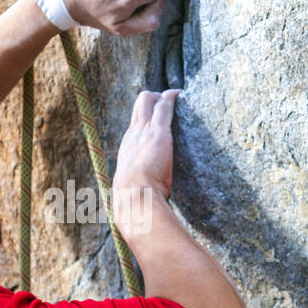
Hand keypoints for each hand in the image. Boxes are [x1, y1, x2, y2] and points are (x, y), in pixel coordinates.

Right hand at [112, 89, 180, 235]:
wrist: (134, 200)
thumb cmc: (134, 205)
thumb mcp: (133, 197)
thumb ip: (138, 197)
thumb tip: (139, 214)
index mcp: (126, 152)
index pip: (134, 128)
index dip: (143, 122)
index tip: (153, 122)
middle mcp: (131, 137)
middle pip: (137, 108)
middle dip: (150, 100)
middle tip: (163, 100)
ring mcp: (143, 133)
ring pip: (147, 102)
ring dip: (160, 96)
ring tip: (174, 95)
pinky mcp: (158, 132)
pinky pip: (164, 107)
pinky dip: (172, 97)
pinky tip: (181, 94)